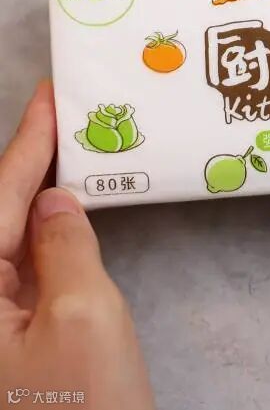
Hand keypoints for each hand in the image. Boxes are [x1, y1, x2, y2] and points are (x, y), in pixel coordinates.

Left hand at [0, 83, 154, 409]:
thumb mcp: (83, 317)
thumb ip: (66, 244)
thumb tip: (54, 203)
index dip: (27, 142)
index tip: (51, 95)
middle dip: (31, 166)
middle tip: (69, 118)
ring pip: (11, 246)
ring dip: (41, 202)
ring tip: (75, 155)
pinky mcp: (10, 350)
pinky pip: (25, 277)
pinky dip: (50, 242)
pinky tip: (70, 220)